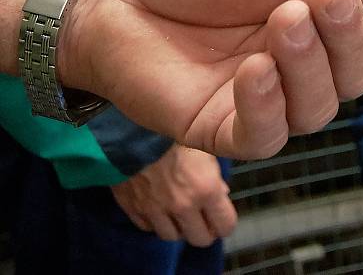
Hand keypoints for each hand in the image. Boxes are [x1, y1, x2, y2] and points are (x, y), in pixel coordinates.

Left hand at [59, 0, 362, 158]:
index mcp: (310, 20)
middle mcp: (297, 66)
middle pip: (354, 73)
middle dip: (347, 35)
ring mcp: (264, 101)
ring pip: (317, 108)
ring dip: (310, 67)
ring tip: (285, 22)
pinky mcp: (224, 129)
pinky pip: (264, 136)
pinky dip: (267, 106)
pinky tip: (255, 70)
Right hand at [111, 144, 235, 246]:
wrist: (134, 126)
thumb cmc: (175, 133)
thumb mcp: (206, 149)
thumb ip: (215, 176)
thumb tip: (221, 193)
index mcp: (206, 189)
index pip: (225, 226)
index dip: (226, 223)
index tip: (223, 218)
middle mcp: (183, 205)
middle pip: (200, 239)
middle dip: (205, 230)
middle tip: (204, 219)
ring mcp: (156, 209)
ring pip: (173, 236)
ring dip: (179, 227)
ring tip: (181, 212)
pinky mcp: (134, 207)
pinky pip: (148, 227)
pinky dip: (155, 221)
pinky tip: (159, 206)